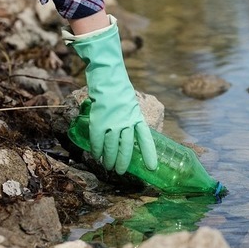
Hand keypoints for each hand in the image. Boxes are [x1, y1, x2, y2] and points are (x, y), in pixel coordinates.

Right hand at [66, 15, 157, 173]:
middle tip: (121, 171)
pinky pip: (98, 140)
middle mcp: (127, 121)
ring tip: (108, 166)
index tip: (153, 168)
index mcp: (137, 117)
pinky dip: (96, 149)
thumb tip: (126, 135)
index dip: (149, 154)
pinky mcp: (99, 121)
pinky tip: (96, 155)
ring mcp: (112, 122)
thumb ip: (130, 119)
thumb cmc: (119, 89)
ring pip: (111, 146)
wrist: (106, 76)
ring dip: (109, 158)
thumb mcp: (130, 104)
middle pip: (126, 147)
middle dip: (124, 161)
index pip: (146, 139)